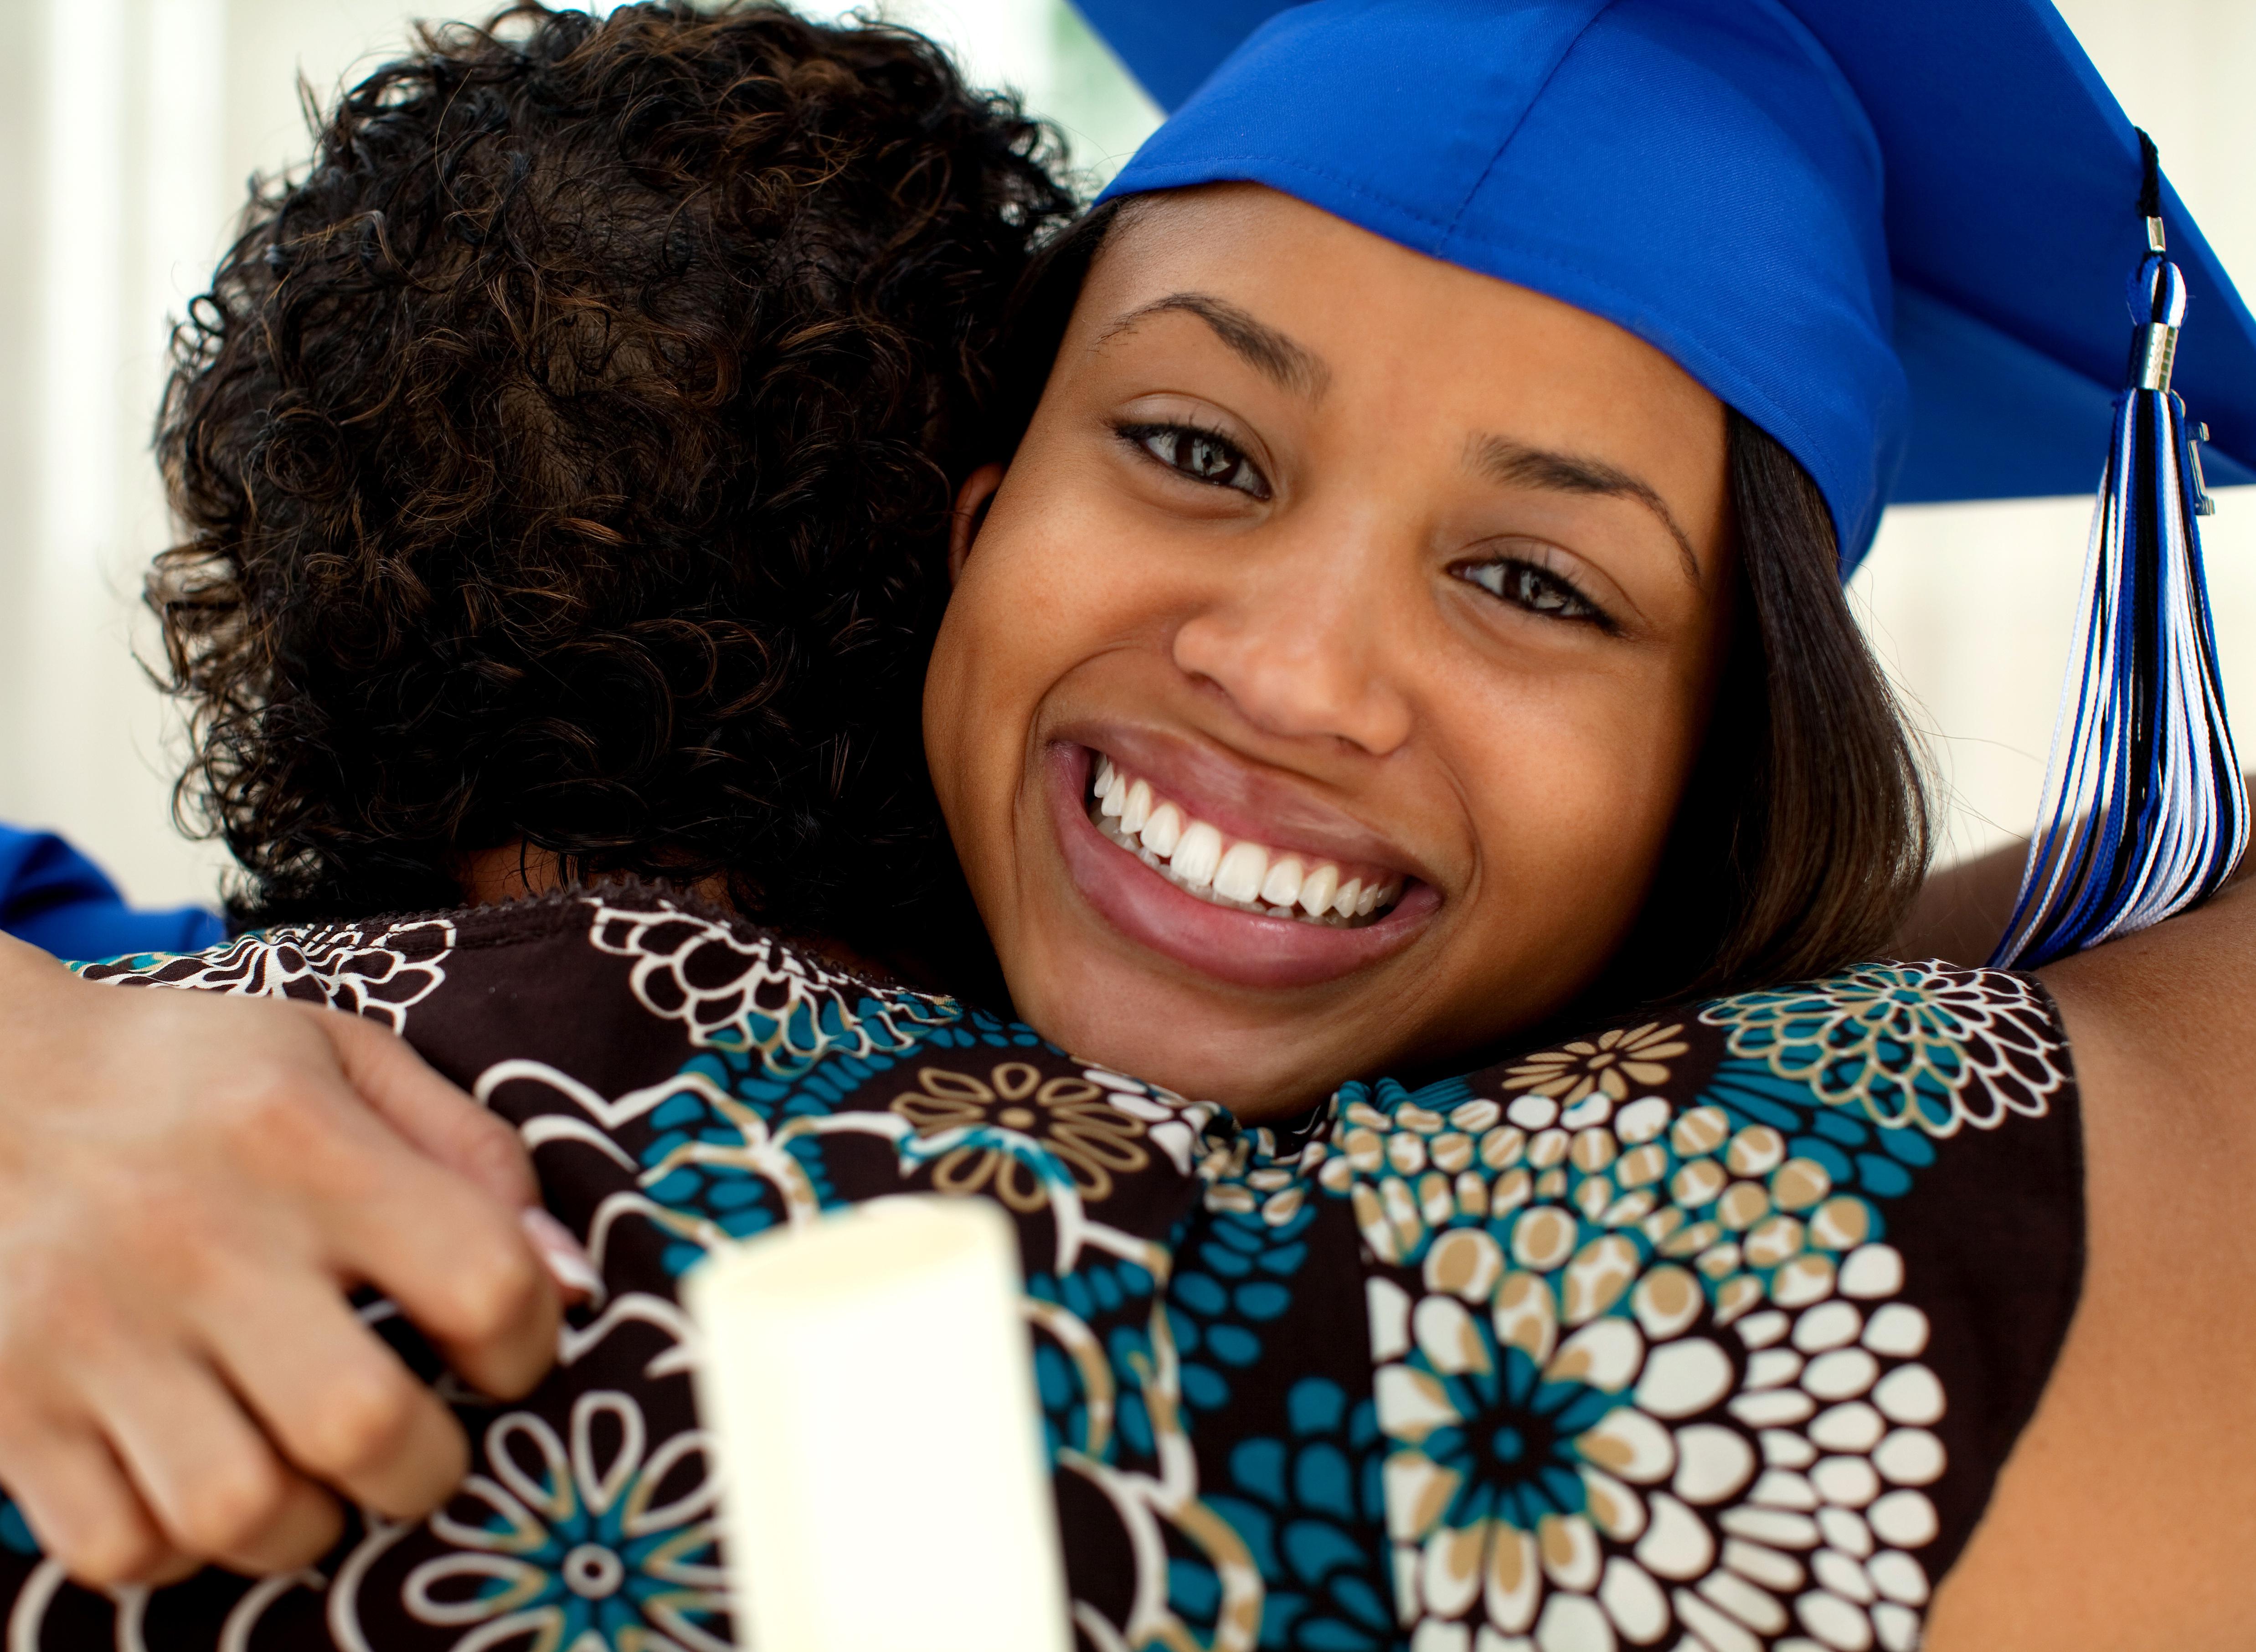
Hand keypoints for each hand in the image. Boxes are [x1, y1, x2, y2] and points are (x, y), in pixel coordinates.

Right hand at [0, 932, 564, 1586]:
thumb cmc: (189, 1079)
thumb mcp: (340, 1058)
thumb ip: (471, 1152)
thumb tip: (571, 1277)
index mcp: (300, 1142)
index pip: (481, 1277)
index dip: (529, 1341)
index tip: (507, 1352)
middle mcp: (199, 1241)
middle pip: (365, 1425)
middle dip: (426, 1465)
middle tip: (417, 1442)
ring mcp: (92, 1333)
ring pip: (244, 1511)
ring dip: (307, 1521)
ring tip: (310, 1474)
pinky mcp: (11, 1406)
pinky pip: (124, 1548)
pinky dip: (183, 1544)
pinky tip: (199, 1483)